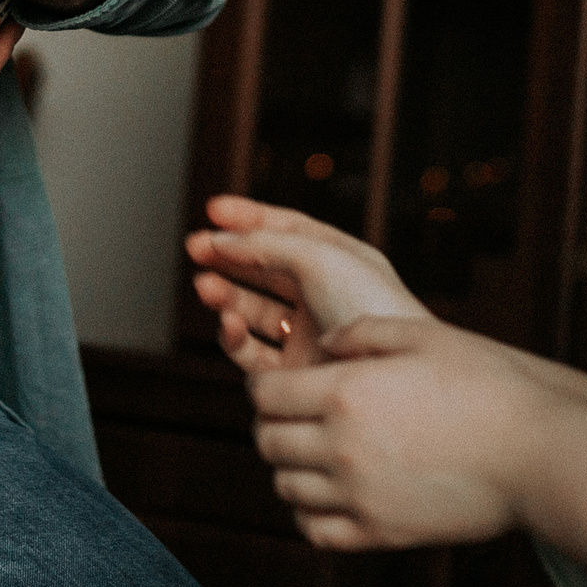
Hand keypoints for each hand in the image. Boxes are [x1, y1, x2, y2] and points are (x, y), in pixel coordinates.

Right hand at [187, 195, 429, 371]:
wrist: (392, 377)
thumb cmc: (371, 310)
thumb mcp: (320, 257)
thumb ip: (265, 244)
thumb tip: (220, 240)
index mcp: (339, 261)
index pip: (286, 230)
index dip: (248, 217)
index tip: (212, 209)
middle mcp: (322, 297)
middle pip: (263, 267)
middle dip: (226, 254)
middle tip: (194, 246)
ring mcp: (307, 336)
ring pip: (252, 309)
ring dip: (224, 294)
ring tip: (204, 285)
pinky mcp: (294, 376)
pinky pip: (251, 351)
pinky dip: (232, 335)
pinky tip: (226, 322)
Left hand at [246, 315, 586, 559]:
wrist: (536, 451)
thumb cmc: (486, 384)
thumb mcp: (422, 336)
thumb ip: (361, 333)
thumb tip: (324, 343)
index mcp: (345, 391)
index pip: (264, 395)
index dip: (265, 386)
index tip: (283, 384)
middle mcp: (340, 446)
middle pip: (267, 441)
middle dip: (274, 425)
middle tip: (298, 417)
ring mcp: (358, 495)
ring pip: (286, 487)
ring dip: (292, 467)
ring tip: (319, 452)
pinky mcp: (380, 532)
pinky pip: (315, 530)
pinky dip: (310, 514)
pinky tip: (332, 494)